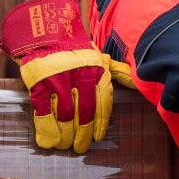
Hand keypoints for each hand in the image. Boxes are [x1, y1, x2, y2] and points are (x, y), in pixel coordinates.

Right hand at [0, 0, 112, 152]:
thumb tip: (139, 82)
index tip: (98, 138)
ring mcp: (58, 81)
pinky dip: (46, 129)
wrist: (48, 31)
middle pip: (84, 113)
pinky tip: (49, 140)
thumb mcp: (101, 57)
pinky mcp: (39, 85)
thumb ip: (119, 72)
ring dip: (66, 135)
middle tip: (81, 147)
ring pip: (64, 116)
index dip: (100, 123)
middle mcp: (79, 77)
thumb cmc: (77, 48)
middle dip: (83, 134)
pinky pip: (43, 112)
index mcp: (96, 71)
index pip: (102, 103)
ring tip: (66, 145)